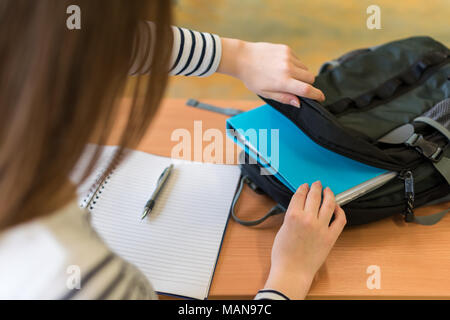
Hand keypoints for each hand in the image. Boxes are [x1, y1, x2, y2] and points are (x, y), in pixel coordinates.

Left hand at [217, 38, 324, 107]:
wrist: (242, 58)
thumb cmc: (252, 78)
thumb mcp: (266, 93)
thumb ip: (284, 98)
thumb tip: (299, 103)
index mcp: (283, 81)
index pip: (307, 89)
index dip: (317, 95)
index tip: (321, 98)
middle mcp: (288, 68)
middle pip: (310, 78)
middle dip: (307, 84)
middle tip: (295, 87)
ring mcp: (288, 57)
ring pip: (305, 68)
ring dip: (301, 74)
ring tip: (285, 76)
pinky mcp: (287, 49)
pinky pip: (298, 60)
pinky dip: (294, 65)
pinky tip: (281, 67)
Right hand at [263, 181, 345, 298]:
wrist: (292, 271)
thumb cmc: (283, 254)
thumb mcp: (282, 229)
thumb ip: (291, 217)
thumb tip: (298, 209)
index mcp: (293, 216)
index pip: (300, 195)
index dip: (303, 188)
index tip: (304, 186)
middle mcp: (308, 219)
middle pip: (314, 196)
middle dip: (315, 187)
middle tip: (317, 184)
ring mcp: (321, 227)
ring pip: (329, 204)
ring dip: (329, 194)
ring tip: (328, 191)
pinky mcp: (330, 237)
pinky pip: (340, 220)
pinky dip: (339, 211)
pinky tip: (337, 207)